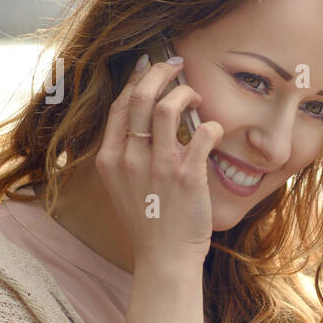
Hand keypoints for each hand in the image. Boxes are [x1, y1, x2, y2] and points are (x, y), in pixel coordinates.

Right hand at [95, 54, 223, 273]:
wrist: (164, 257)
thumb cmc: (149, 221)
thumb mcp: (122, 185)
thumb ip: (127, 154)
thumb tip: (142, 117)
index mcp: (109, 158)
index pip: (119, 105)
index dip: (138, 80)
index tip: (152, 69)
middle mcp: (130, 158)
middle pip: (140, 95)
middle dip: (160, 72)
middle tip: (177, 65)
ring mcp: (158, 166)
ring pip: (168, 107)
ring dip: (186, 93)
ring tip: (197, 97)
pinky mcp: (187, 176)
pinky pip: (203, 134)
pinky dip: (211, 125)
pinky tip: (212, 129)